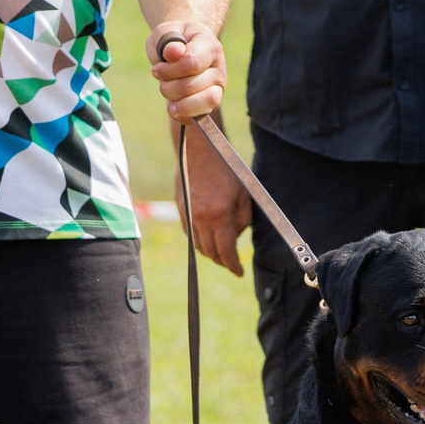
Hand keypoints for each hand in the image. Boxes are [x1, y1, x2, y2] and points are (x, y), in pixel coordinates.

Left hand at [151, 21, 226, 120]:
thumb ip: (167, 38)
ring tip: (167, 91)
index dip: (170, 69)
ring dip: (176, 101)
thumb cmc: (174, 40)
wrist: (184, 47)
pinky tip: (173, 106)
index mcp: (210, 47)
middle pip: (192, 86)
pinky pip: (200, 117)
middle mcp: (219, 69)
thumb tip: (174, 52)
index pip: (192, 63)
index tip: (157, 68)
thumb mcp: (165, 31)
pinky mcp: (211, 104)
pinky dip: (182, 115)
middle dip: (168, 85)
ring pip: (203, 103)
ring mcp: (217, 88)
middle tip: (160, 78)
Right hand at [176, 126, 251, 275]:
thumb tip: (236, 237)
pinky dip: (198, 241)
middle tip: (231, 263)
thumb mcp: (244, 195)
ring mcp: (188, 215)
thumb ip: (242, 220)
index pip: (226, 252)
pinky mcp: (180, 209)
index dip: (233, 266)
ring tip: (220, 253)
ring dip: (210, 253)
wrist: (199, 150)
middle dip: (222, 261)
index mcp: (220, 216)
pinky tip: (207, 238)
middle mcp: (201, 219)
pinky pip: (189, 234)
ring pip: (198, 246)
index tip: (239, 273)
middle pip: (211, 253)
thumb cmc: (227, 169)